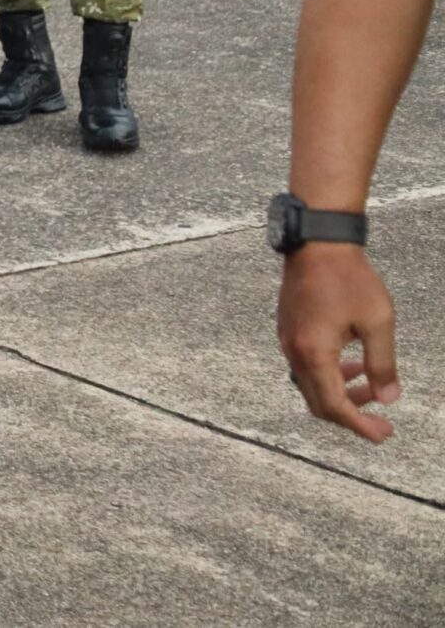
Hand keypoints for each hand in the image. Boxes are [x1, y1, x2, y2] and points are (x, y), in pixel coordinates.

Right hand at [279, 243, 401, 442]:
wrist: (317, 243)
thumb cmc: (348, 278)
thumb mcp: (377, 321)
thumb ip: (383, 363)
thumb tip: (388, 398)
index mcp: (314, 352)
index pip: (334, 405)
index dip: (359, 426)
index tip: (383, 434)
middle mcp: (294, 351)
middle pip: (318, 401)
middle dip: (350, 416)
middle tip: (381, 422)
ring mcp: (288, 340)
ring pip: (311, 384)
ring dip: (341, 394)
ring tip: (371, 387)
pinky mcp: (289, 330)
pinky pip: (306, 365)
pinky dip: (330, 375)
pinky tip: (352, 362)